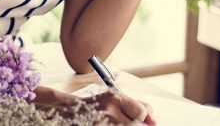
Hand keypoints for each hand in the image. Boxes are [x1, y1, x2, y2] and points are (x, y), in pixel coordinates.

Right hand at [33, 86, 155, 124]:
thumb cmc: (94, 107)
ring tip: (110, 123)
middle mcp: (107, 111)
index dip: (140, 118)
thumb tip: (154, 121)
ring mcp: (100, 124)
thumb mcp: (113, 100)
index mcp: (112, 97)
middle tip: (120, 122)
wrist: (64, 112)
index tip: (135, 118)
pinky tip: (104, 125)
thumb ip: (136, 106)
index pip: (141, 112)